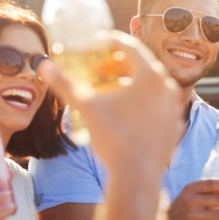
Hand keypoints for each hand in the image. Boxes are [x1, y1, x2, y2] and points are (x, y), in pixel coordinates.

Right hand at [37, 33, 182, 181]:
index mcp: (150, 77)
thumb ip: (65, 83)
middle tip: (98, 70)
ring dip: (130, 83)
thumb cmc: (113, 139)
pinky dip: (142, 102)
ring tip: (109, 92)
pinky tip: (125, 112)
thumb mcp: (86, 107)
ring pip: (152, 86)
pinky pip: (158, 105)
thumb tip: (43, 65)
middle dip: (117, 65)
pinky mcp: (175, 124)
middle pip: (142, 65)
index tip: (95, 44)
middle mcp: (168, 88)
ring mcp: (175, 107)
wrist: (136, 177)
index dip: (109, 42)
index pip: (130, 46)